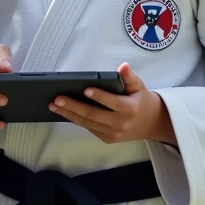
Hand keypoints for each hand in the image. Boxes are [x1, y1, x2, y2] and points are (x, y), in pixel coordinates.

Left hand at [48, 63, 176, 145]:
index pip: (112, 103)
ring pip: (87, 123)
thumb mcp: (139, 86)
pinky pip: (88, 127)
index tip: (85, 89)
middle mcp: (120, 123)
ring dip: (68, 114)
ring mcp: (113, 133)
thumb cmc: (141, 100)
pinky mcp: (107, 138)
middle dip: (73, 106)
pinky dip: (75, 119)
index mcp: (130, 109)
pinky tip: (63, 111)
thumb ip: (130, 76)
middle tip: (57, 98)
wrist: (150, 123)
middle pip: (93, 114)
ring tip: (53, 105)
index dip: (99, 96)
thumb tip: (123, 66)